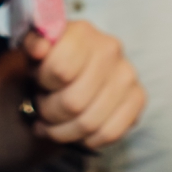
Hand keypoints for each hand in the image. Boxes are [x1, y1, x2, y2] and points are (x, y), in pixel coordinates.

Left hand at [24, 21, 144, 149]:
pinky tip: (76, 132)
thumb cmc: (49, 61)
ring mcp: (127, 74)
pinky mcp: (138, 97)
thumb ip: (32, 44)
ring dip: (64, 131)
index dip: (44, 83)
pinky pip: (110, 133)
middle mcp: (110, 49)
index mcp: (82, 32)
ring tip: (54, 122)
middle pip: (74, 102)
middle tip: (42, 108)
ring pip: (90, 123)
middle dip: (50, 112)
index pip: (60, 70)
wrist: (74, 68)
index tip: (39, 82)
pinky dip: (88, 140)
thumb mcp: (33, 49)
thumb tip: (39, 49)